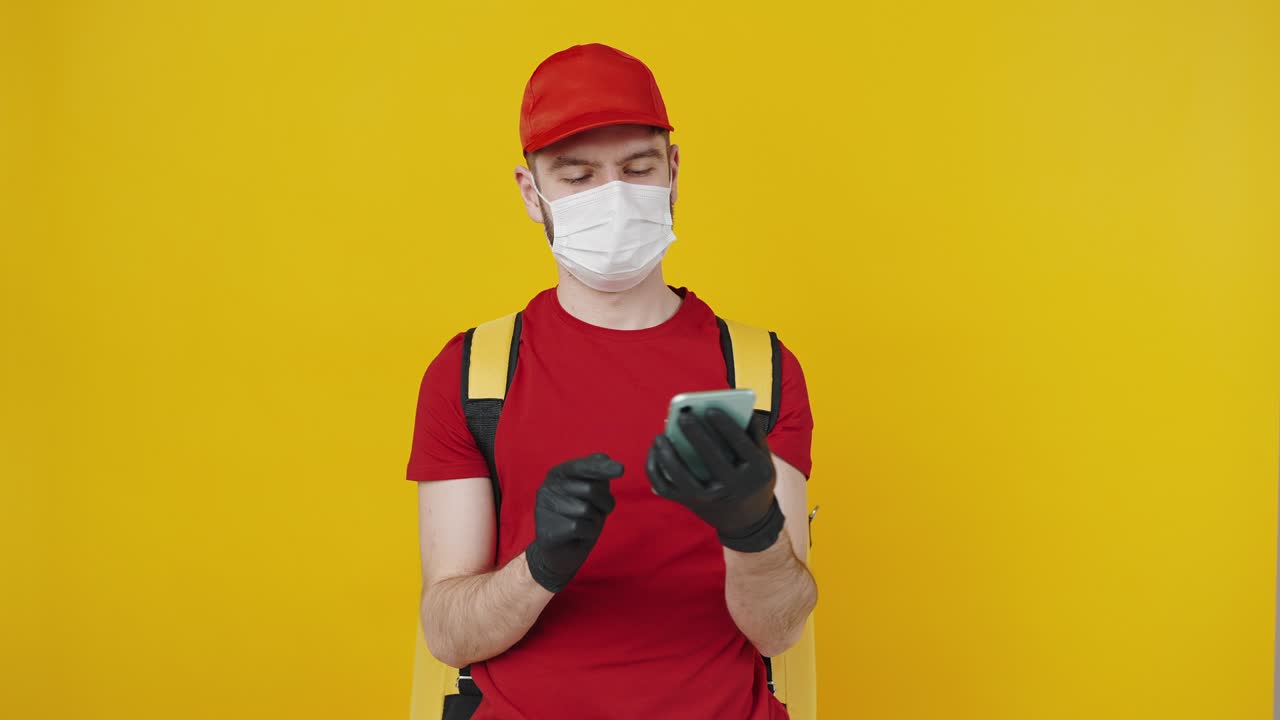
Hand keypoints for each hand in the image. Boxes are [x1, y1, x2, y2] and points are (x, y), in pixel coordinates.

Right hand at [524, 452, 623, 592]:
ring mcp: (544, 508)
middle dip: (603, 502)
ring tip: (584, 524)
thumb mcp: (592, 495)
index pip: (582, 466)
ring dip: (595, 520)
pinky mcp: (548, 529)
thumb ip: (597, 475)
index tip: (621, 469)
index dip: (602, 468)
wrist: (561, 553)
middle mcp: (547, 487)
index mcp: (557, 474)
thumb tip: (604, 457)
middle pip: (590, 489)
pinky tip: (579, 536)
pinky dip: (589, 533)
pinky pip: (582, 527)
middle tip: (598, 512)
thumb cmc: (579, 518)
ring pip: (587, 509)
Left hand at [646, 408, 784, 552]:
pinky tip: (655, 452)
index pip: (741, 444)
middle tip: (683, 416)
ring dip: (668, 455)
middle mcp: (734, 487)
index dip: (725, 426)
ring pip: (683, 477)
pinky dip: (655, 469)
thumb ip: (753, 432)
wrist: (749, 519)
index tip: (710, 410)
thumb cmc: (753, 478)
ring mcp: (711, 498)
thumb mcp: (765, 458)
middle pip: (712, 459)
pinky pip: (666, 487)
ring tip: (660, 436)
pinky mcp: (691, 504)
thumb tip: (735, 405)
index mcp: (756, 471)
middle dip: (696, 435)